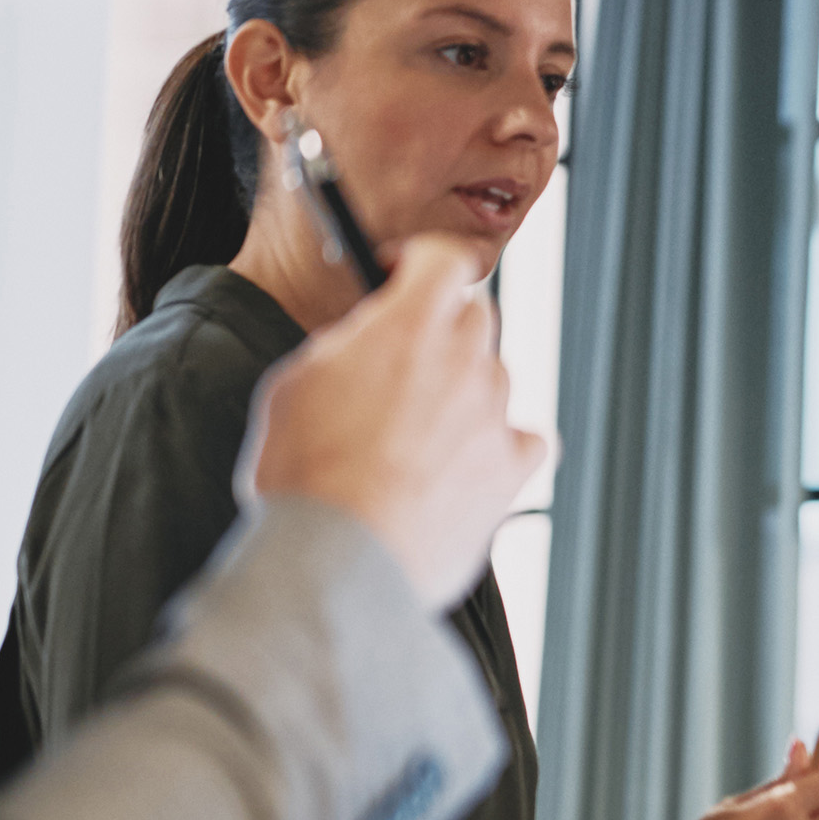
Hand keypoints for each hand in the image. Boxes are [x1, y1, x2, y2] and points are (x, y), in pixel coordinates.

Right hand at [241, 233, 544, 605]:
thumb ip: (343, 346)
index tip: (398, 275)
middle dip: (441, 332)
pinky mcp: (511, 469)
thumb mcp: (293, 384)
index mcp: (409, 326)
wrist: (340, 559)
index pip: (443, 260)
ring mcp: (496, 414)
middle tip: (400, 365)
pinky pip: (525, 439)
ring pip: (494, 380)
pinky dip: (500, 445)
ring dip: (463, 393)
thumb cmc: (305, 476)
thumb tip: (365, 341)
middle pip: (475, 318)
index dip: (419, 263)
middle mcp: (465, 361)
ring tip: (412, 437)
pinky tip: (466, 464)